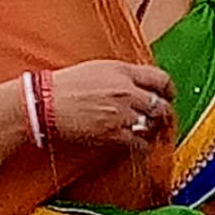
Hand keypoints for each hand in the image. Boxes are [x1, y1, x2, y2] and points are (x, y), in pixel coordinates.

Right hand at [44, 59, 175, 152]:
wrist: (45, 103)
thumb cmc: (66, 85)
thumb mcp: (98, 68)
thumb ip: (122, 75)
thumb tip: (140, 83)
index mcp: (122, 71)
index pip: (160, 78)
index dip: (168, 89)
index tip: (168, 95)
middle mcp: (126, 91)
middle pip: (160, 104)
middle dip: (164, 112)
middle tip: (163, 117)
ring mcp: (121, 113)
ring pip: (153, 124)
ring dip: (155, 129)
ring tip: (152, 130)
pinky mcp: (114, 133)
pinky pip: (140, 143)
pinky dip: (144, 145)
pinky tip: (141, 144)